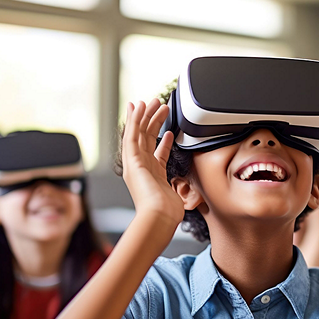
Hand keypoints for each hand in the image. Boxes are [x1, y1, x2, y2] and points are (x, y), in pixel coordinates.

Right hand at [121, 99, 184, 226]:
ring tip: (155, 101)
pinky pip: (132, 135)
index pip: (153, 149)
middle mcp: (140, 167)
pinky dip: (135, 120)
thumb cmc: (167, 212)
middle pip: (145, 137)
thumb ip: (178, 186)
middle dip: (152, 119)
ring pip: (138, 132)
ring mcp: (134, 164)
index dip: (157, 134)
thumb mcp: (176, 194)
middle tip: (158, 103)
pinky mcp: (132, 160)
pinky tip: (140, 108)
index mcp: (150, 174)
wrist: (158, 218)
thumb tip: (186, 188)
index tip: (162, 122)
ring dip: (145, 115)